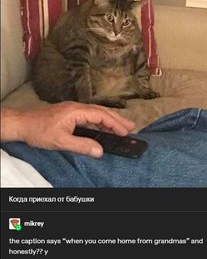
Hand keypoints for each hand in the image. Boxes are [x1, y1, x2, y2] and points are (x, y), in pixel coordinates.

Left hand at [1, 102, 134, 157]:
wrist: (22, 123)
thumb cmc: (38, 130)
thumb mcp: (60, 141)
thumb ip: (82, 145)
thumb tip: (100, 150)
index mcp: (76, 111)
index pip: (100, 116)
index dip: (115, 124)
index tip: (126, 131)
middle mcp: (76, 108)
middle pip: (101, 112)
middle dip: (117, 119)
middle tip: (131, 127)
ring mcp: (73, 110)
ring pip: (96, 113)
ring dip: (109, 120)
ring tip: (121, 127)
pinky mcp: (69, 114)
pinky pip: (89, 116)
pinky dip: (99, 121)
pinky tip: (103, 128)